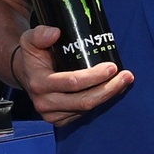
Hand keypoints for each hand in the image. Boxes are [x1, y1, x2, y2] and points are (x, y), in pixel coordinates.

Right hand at [13, 26, 132, 126]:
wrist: (26, 74)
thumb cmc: (33, 55)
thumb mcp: (30, 39)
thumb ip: (40, 33)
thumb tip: (55, 33)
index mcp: (39, 84)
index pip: (72, 83)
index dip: (95, 76)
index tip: (112, 67)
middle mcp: (45, 103)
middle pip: (84, 101)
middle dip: (109, 89)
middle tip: (126, 76)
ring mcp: (52, 115)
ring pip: (87, 109)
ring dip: (109, 95)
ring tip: (125, 81)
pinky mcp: (60, 120)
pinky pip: (85, 114)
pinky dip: (101, 102)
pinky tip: (113, 90)